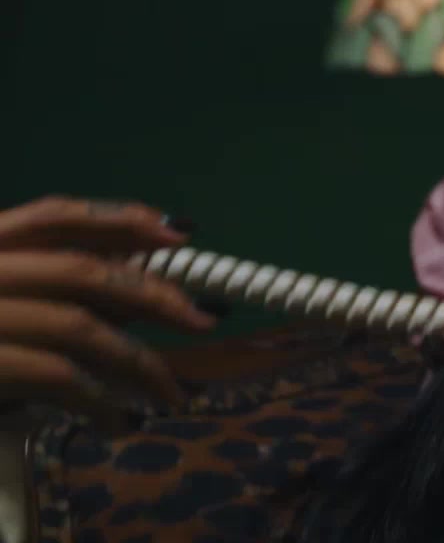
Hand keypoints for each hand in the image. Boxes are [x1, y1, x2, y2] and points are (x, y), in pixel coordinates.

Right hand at [0, 197, 214, 422]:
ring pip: (81, 329)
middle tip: (203, 320)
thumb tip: (140, 293)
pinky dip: (100, 401)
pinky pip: (57, 379)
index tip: (180, 235)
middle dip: (155, 295)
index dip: (122, 219)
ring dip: (140, 363)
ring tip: (172, 392)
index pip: (57, 214)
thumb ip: (50, 288)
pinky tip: (119, 420)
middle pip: (84, 271)